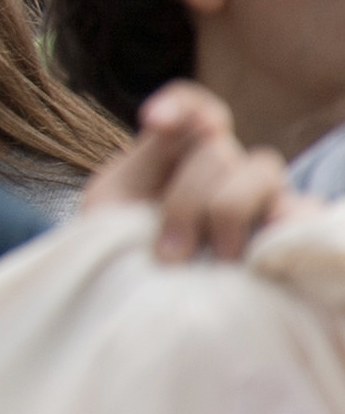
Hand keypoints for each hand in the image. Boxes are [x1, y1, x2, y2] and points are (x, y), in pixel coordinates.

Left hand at [87, 82, 303, 265]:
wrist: (145, 308)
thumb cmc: (124, 252)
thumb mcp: (113, 206)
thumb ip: (141, 164)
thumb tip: (169, 128)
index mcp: (179, 153)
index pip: (194, 108)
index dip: (180, 105)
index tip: (153, 122)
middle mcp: (226, 167)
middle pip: (216, 150)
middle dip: (186, 201)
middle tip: (167, 255)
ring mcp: (261, 197)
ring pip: (260, 170)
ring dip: (229, 211)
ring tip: (213, 260)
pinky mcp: (286, 230)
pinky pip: (302, 211)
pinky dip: (284, 225)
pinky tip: (257, 255)